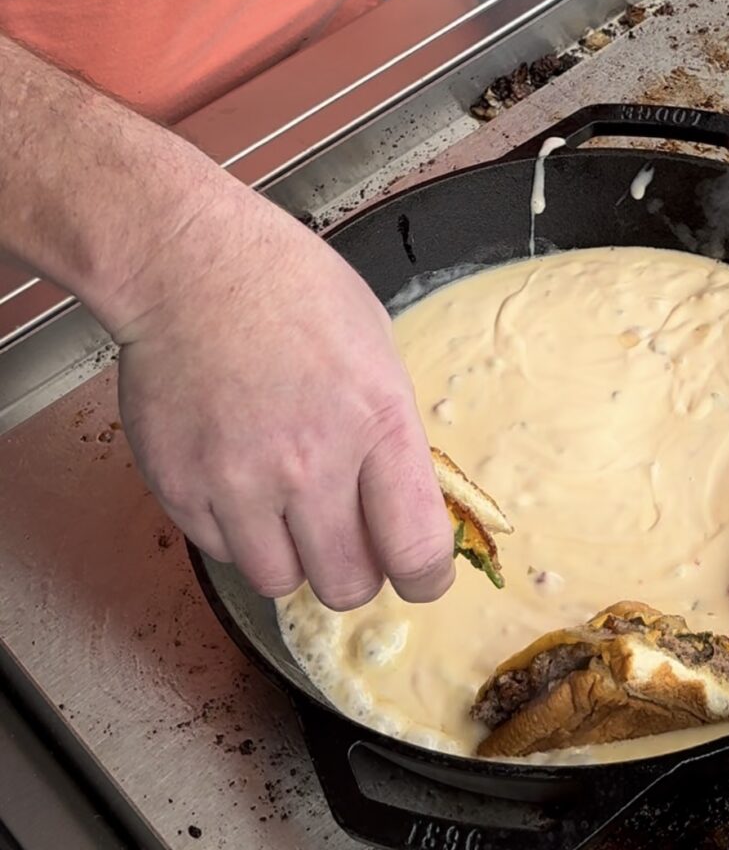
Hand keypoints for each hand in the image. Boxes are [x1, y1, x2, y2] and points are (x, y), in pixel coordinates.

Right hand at [111, 175, 453, 611]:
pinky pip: (221, 549)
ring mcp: (240, 481)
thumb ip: (389, 430)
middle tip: (345, 540)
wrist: (188, 264)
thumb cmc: (289, 287)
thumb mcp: (375, 344)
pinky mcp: (184, 487)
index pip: (417, 552)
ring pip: (279, 581)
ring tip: (282, 502)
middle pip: (346, 585)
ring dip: (289, 554)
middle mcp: (311, 463)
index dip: (424, 579)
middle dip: (353, 572)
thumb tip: (403, 496)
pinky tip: (235, 474)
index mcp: (377, 422)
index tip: (418, 576)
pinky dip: (234, 529)